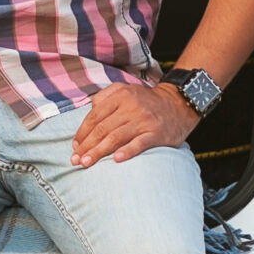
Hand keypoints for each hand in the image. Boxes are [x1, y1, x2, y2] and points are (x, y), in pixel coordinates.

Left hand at [68, 80, 199, 167]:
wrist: (179, 103)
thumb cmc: (145, 102)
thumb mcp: (125, 90)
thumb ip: (104, 99)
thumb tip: (87, 120)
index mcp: (120, 95)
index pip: (95, 116)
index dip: (82, 133)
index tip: (75, 147)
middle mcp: (131, 107)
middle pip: (103, 128)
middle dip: (86, 146)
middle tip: (75, 160)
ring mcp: (144, 120)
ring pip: (116, 137)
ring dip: (99, 151)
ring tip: (87, 163)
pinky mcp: (157, 133)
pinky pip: (140, 143)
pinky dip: (128, 151)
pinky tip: (116, 160)